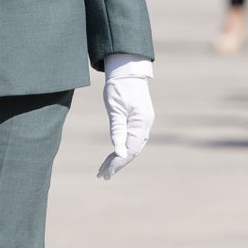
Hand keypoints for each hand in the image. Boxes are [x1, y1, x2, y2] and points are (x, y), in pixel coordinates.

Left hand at [96, 54, 153, 179]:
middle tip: (102, 176)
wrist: (128, 71)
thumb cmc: (119, 88)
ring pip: (132, 147)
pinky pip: (132, 140)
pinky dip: (122, 149)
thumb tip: (119, 152)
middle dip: (117, 164)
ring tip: (105, 170)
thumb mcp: (115, 108)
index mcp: (141, 123)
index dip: (117, 163)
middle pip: (132, 151)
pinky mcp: (139, 121)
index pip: (129, 149)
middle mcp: (145, 125)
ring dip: (119, 159)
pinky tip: (113, 155)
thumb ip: (117, 130)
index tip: (105, 172)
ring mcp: (143, 123)